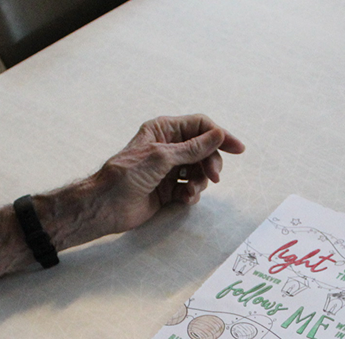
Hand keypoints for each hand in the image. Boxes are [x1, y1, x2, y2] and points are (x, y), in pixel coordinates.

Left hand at [85, 114, 244, 236]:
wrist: (106, 206)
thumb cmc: (127, 175)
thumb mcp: (162, 157)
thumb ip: (193, 148)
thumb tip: (218, 135)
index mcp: (163, 131)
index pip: (199, 126)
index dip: (220, 136)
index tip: (238, 149)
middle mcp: (168, 147)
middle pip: (203, 150)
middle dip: (210, 163)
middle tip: (214, 176)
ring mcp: (169, 169)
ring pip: (199, 171)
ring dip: (200, 181)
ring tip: (190, 191)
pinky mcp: (168, 190)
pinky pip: (191, 188)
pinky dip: (192, 194)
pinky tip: (184, 199)